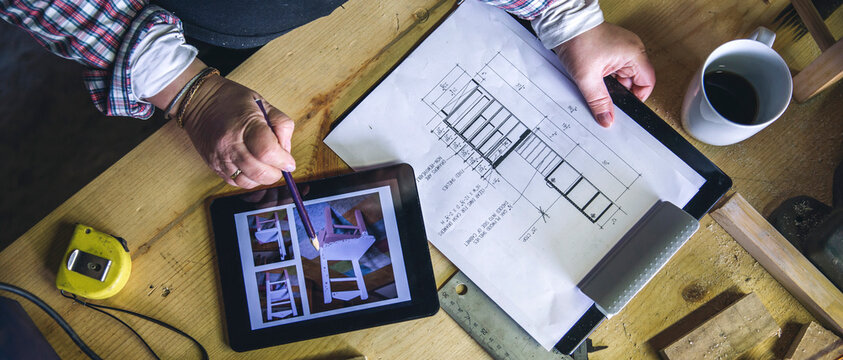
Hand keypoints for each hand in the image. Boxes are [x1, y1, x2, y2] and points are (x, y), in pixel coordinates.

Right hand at [147, 59, 295, 187]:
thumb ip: (281, 125)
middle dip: (276, 173)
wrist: (198, 100)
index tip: (289, 162)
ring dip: (262, 178)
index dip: (283, 161)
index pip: (268, 152)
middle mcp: (229, 144)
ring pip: (247, 181)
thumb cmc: (232, 99)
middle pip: (259, 172)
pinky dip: (247, 179)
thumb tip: (286, 151)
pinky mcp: (212, 165)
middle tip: (280, 165)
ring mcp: (219, 157)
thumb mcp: (263, 103)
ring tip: (265, 165)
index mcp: (244, 125)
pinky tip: (251, 168)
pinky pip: (234, 182)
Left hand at [554, 22, 654, 127]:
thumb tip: (607, 119)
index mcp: (634, 54)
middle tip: (604, 97)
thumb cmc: (578, 41)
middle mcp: (632, 50)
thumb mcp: (587, 78)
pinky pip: (614, 68)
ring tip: (595, 83)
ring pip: (622, 76)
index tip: (622, 107)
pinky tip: (594, 77)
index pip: (647, 83)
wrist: (564, 25)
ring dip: (610, 84)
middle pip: (634, 81)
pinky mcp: (612, 49)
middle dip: (619, 92)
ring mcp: (622, 48)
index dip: (637, 98)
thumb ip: (599, 101)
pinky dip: (606, 76)